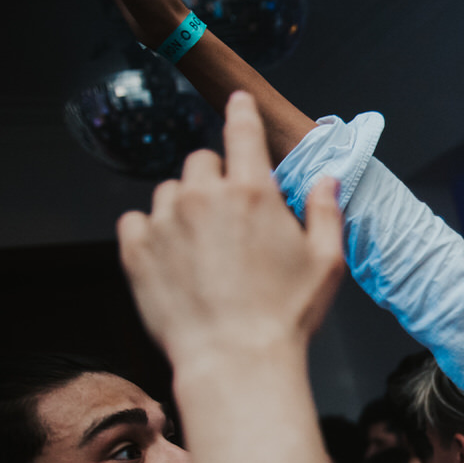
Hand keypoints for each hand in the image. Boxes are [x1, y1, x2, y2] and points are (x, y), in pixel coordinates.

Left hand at [116, 92, 344, 368]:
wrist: (234, 361)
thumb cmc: (287, 315)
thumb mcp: (326, 262)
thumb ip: (326, 211)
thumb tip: (327, 179)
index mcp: (252, 192)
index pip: (242, 132)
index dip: (241, 112)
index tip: (237, 101)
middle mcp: (203, 195)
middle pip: (201, 162)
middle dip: (215, 179)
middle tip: (229, 218)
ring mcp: (164, 221)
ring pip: (169, 192)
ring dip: (184, 207)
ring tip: (202, 248)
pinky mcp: (136, 250)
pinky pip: (137, 221)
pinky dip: (152, 232)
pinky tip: (173, 260)